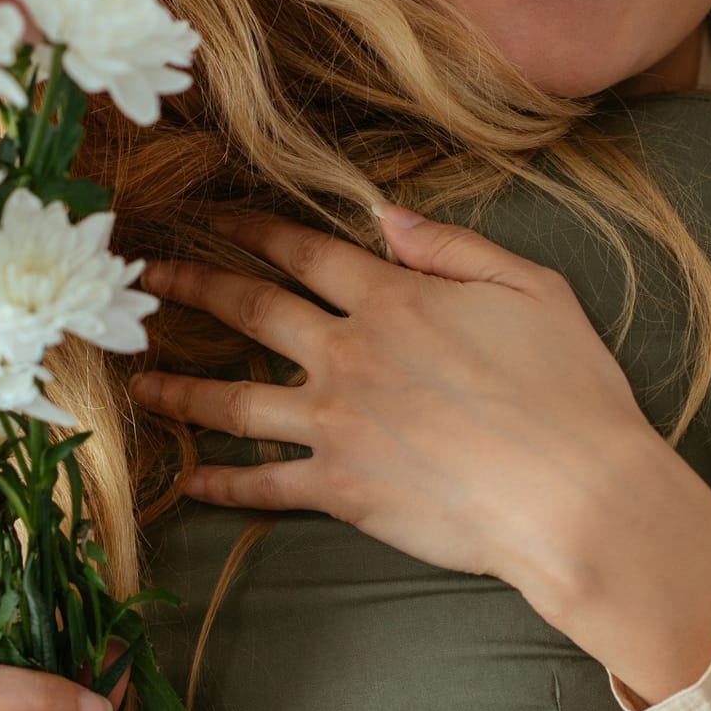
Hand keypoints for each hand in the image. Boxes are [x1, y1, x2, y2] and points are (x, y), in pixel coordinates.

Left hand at [126, 203, 709, 608]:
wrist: (574, 494)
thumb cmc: (569, 390)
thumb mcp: (531, 288)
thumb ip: (452, 248)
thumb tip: (386, 216)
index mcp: (393, 299)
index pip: (303, 252)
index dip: (252, 229)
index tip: (209, 215)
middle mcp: (349, 353)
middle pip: (251, 310)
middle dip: (191, 286)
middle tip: (142, 276)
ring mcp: (336, 423)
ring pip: (235, 399)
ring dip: (181, 387)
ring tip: (137, 378)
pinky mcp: (339, 489)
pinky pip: (265, 485)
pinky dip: (223, 486)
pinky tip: (188, 482)